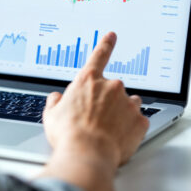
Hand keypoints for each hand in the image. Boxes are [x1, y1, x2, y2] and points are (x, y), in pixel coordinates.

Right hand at [42, 32, 148, 167]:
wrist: (87, 155)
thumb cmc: (68, 135)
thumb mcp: (51, 115)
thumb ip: (55, 102)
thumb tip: (57, 98)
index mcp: (88, 81)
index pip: (99, 56)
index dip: (106, 44)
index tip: (112, 35)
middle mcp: (111, 87)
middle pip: (113, 89)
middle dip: (107, 102)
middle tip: (97, 120)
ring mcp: (127, 103)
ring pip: (129, 104)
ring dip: (122, 113)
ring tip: (109, 130)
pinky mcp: (139, 120)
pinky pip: (138, 122)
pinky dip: (131, 129)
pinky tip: (119, 139)